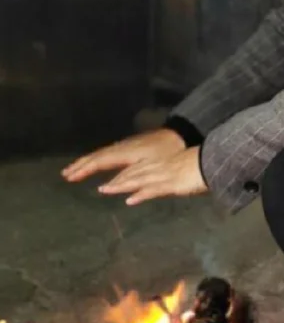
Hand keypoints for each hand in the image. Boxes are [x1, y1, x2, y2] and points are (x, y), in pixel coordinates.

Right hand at [62, 128, 185, 182]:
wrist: (179, 135)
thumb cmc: (167, 152)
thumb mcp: (150, 166)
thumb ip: (127, 177)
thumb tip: (105, 187)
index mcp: (124, 152)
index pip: (99, 161)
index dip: (84, 169)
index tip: (70, 176)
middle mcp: (122, 147)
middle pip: (97, 156)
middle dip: (81, 165)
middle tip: (65, 174)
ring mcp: (126, 145)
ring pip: (102, 153)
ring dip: (88, 161)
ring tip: (74, 169)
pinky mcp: (131, 145)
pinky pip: (109, 152)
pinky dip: (98, 158)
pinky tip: (96, 162)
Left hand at [95, 146, 206, 205]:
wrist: (212, 162)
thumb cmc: (203, 164)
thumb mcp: (186, 167)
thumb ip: (177, 173)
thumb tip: (176, 179)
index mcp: (163, 163)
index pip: (138, 168)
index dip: (124, 174)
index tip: (111, 180)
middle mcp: (159, 167)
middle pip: (133, 173)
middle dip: (117, 180)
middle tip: (101, 187)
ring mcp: (163, 175)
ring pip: (137, 180)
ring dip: (121, 186)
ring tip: (105, 191)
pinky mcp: (170, 184)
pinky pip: (152, 190)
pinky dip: (140, 194)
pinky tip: (130, 200)